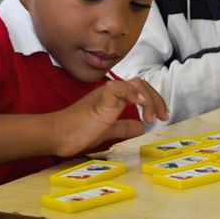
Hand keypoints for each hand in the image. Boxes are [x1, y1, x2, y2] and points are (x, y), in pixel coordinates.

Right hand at [50, 79, 168, 156]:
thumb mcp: (107, 131)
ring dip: (149, 99)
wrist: (55, 135)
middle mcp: (111, 93)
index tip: (162, 116)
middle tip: (163, 116)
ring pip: (135, 83)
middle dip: (157, 99)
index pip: (140, 90)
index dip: (155, 101)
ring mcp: (105, 94)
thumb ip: (122, 127)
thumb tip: (139, 127)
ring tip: (152, 117)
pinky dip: (132, 93)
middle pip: (141, 84)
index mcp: (114, 99)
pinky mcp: (99, 98)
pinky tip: (140, 104)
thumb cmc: (76, 133)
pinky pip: (118, 87)